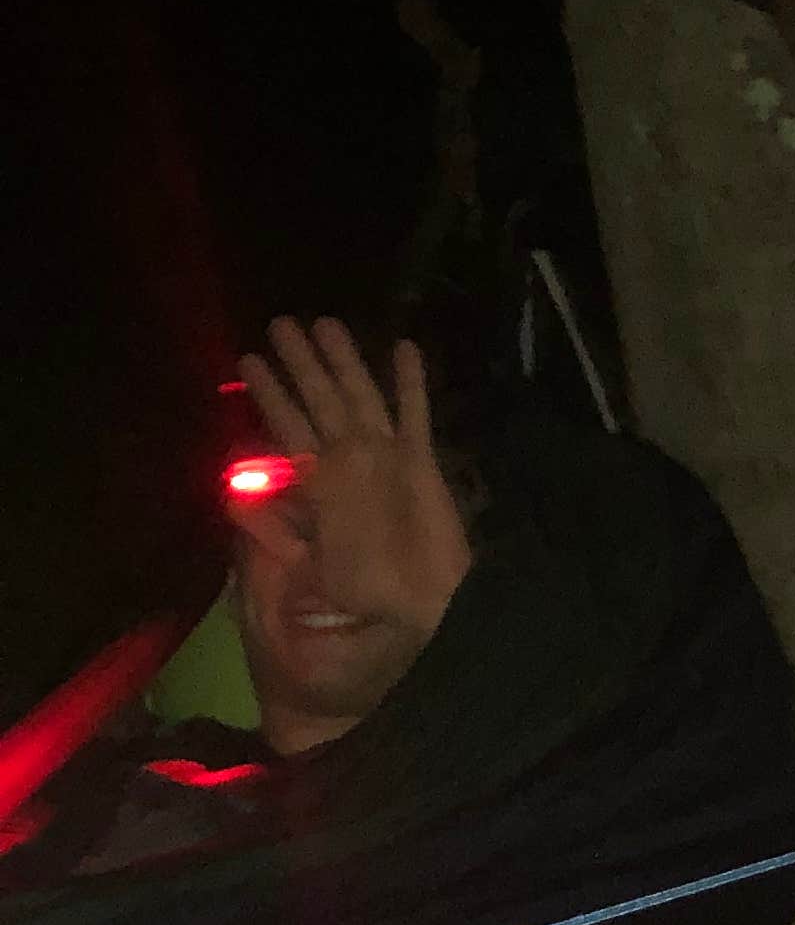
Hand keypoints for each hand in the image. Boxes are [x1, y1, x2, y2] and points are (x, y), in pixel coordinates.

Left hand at [231, 318, 474, 638]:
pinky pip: (415, 414)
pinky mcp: (422, 460)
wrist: (429, 602)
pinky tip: (404, 348)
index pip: (288, 426)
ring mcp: (387, 456)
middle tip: (281, 322)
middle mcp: (349, 460)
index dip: (270, 394)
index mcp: (319, 482)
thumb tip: (235, 496)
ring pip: (361, 396)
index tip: (248, 360)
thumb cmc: (368, 590)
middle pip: (321, 400)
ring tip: (328, 322)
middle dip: (301, 363)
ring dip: (346, 361)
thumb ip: (275, 529)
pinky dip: (410, 383)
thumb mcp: (308, 565)